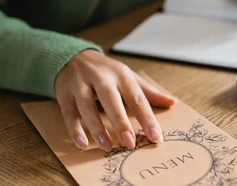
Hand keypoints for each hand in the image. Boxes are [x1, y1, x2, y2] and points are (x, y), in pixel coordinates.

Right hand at [55, 50, 175, 151]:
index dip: (147, 119)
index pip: (137, 98)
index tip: (156, 138)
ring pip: (87, 107)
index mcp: (121, 75)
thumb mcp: (128, 77)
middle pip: (111, 100)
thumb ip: (148, 92)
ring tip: (107, 146)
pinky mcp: (64, 93)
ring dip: (97, 128)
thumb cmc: (106, 72)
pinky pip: (68, 113)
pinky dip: (74, 129)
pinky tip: (82, 143)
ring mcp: (80, 84)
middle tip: (130, 143)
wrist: (72, 56)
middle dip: (120, 122)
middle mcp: (101, 77)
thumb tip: (172, 102)